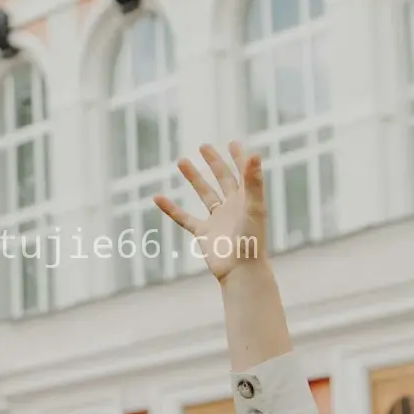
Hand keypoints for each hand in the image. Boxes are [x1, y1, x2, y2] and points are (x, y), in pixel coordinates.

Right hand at [154, 142, 267, 281]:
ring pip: (204, 194)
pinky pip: (184, 218)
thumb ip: (253, 180)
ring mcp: (217, 220)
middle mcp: (232, 207)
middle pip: (222, 179)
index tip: (232, 143)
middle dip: (214, 163)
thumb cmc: (253, 240)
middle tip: (203, 146)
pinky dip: (171, 208)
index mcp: (246, 200)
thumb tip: (256, 153)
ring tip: (181, 161)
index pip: (243, 173)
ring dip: (193, 178)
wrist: (241, 271)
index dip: (239, 158)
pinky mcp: (203, 233)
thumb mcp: (253, 206)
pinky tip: (158, 197)